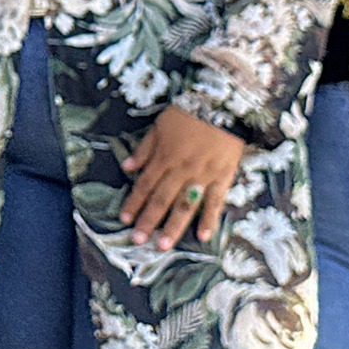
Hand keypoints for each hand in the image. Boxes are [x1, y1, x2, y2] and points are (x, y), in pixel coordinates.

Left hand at [118, 105, 247, 249]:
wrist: (223, 102)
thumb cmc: (189, 112)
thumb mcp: (160, 125)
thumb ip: (144, 149)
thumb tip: (127, 168)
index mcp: (165, 156)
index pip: (145, 184)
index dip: (134, 202)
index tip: (124, 219)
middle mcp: (181, 169)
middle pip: (161, 199)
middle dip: (148, 221)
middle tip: (138, 240)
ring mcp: (203, 174)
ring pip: (185, 205)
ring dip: (173, 226)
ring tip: (162, 246)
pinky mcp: (223, 176)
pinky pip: (215, 201)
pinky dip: (209, 219)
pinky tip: (202, 236)